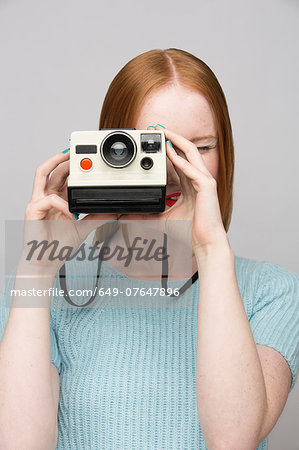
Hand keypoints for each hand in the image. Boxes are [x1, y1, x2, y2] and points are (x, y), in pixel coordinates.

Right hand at [21, 150, 116, 274]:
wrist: (47, 262)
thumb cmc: (59, 245)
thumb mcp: (83, 228)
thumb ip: (95, 218)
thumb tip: (112, 213)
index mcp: (57, 199)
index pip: (63, 177)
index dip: (72, 167)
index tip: (85, 160)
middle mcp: (46, 197)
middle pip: (53, 170)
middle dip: (65, 160)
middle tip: (79, 153)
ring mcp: (38, 202)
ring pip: (42, 173)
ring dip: (55, 163)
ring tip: (67, 157)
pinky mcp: (33, 210)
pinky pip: (49, 199)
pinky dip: (63, 204)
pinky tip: (72, 214)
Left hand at [120, 125, 227, 252]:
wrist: (204, 242)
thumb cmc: (189, 231)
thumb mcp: (162, 219)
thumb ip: (146, 214)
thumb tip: (125, 216)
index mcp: (190, 184)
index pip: (179, 159)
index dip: (168, 148)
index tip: (154, 140)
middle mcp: (198, 178)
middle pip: (186, 150)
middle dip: (171, 137)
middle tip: (156, 128)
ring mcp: (204, 180)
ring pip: (191, 153)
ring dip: (177, 141)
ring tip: (163, 132)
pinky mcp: (207, 186)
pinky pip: (193, 169)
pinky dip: (181, 160)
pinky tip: (170, 154)